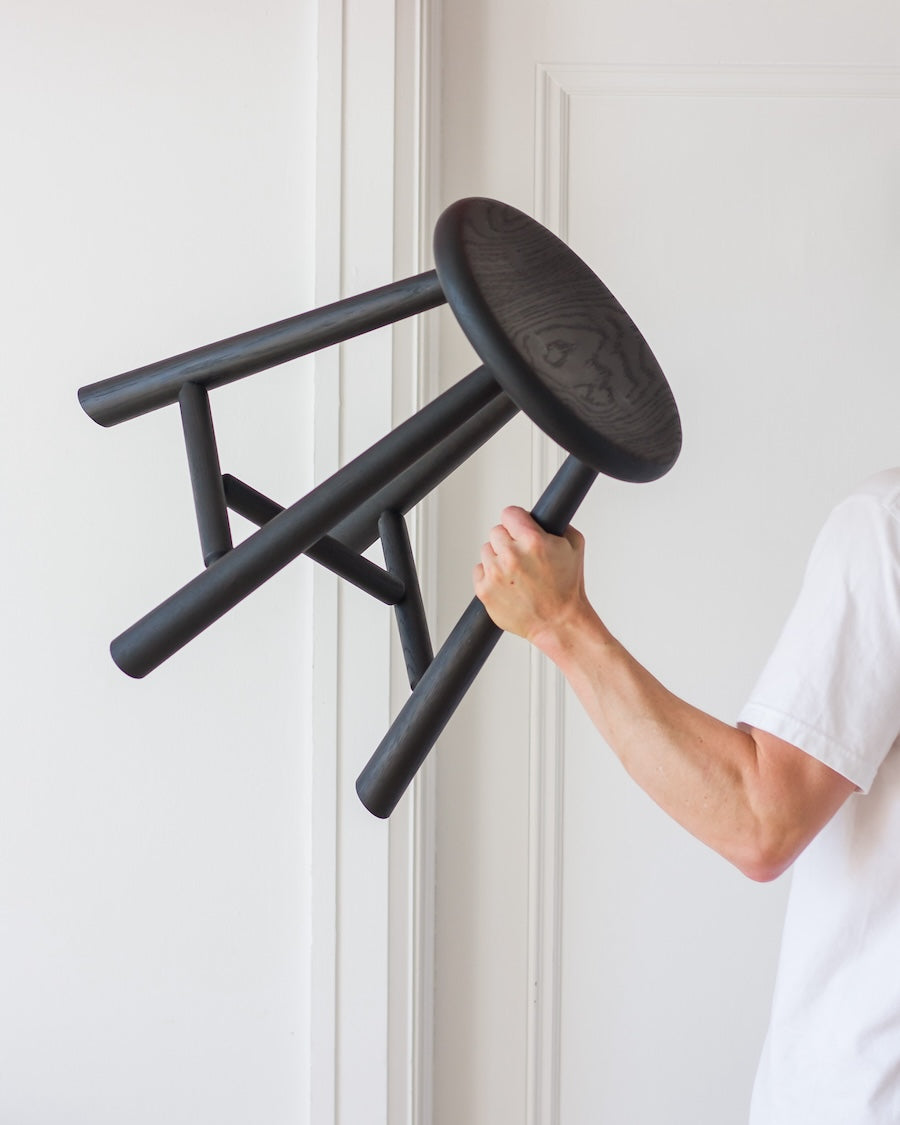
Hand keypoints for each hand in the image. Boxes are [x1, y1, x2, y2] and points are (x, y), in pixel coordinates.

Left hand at [473, 505, 586, 644]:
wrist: (559, 623)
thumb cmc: (567, 589)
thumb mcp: (574, 546)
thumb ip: (558, 524)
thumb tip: (544, 514)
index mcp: (533, 541)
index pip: (509, 513)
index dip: (516, 520)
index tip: (518, 527)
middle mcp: (511, 556)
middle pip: (496, 531)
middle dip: (508, 540)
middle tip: (521, 556)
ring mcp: (495, 574)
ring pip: (486, 550)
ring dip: (498, 558)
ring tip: (516, 573)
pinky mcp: (485, 590)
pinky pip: (479, 570)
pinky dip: (490, 575)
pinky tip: (507, 584)